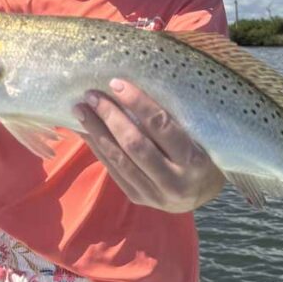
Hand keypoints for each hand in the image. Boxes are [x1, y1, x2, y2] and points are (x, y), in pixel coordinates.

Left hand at [73, 78, 224, 212]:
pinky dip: (97, 147)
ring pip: (119, 159)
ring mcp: (154, 194)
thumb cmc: (202, 152)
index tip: (116, 83)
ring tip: (80, 109)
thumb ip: (172, 119)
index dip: (137, 103)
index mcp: (195, 160)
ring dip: (96, 131)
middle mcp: (175, 181)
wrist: (201, 194)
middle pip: (135, 144)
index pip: (161, 126)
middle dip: (110, 116)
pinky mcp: (138, 198)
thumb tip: (133, 85)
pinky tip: (85, 130)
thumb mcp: (198, 136)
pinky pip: (113, 170)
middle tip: (92, 95)